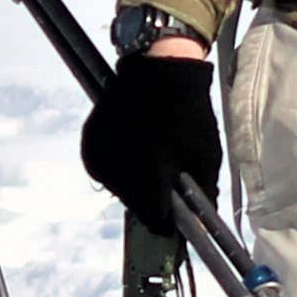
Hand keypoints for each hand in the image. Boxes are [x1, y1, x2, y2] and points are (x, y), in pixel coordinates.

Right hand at [80, 51, 220, 226]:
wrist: (158, 72)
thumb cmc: (189, 115)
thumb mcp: (207, 157)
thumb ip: (202, 195)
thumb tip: (199, 223)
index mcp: (148, 178)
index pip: (154, 220)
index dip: (170, 219)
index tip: (179, 210)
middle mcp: (117, 173)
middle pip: (135, 206)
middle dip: (152, 200)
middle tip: (168, 177)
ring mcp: (99, 158)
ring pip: (118, 190)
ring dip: (134, 185)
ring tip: (150, 158)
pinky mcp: (89, 145)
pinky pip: (104, 171)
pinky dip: (118, 169)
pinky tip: (132, 149)